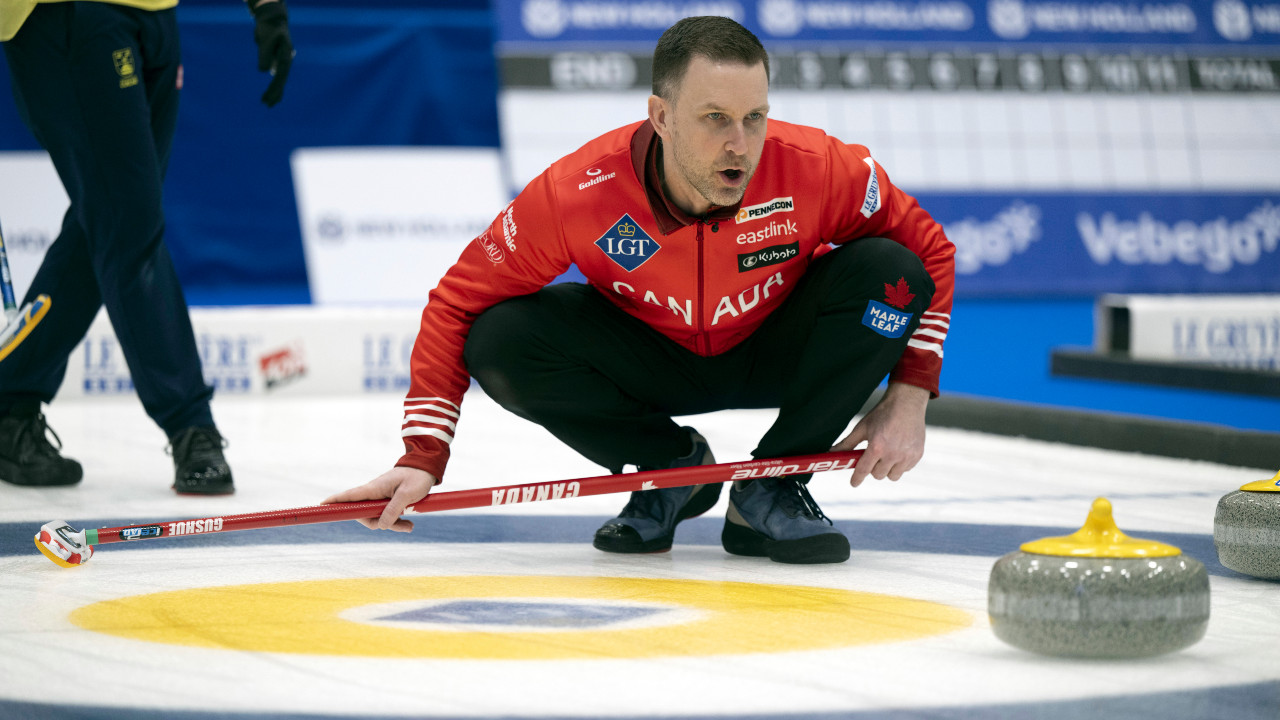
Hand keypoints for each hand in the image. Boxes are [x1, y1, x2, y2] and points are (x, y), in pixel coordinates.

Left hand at [249, 0, 293, 106]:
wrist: (272, 19)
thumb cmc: (268, 28)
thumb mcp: (265, 39)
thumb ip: (265, 55)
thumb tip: (264, 71)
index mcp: (286, 57)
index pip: (281, 76)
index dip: (274, 88)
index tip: (267, 97)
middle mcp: (286, 61)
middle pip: (282, 80)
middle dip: (274, 93)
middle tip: (266, 105)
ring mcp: (283, 61)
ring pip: (280, 80)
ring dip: (275, 92)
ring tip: (267, 104)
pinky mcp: (277, 61)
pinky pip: (277, 77)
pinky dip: (274, 86)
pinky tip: (270, 94)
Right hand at [322, 466, 437, 531]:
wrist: (428, 467)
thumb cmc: (417, 477)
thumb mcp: (407, 494)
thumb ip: (393, 510)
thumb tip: (381, 526)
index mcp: (373, 488)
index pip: (349, 496)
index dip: (335, 502)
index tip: (321, 505)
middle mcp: (374, 493)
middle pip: (364, 515)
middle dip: (380, 524)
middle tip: (403, 526)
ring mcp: (380, 497)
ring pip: (378, 517)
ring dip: (393, 524)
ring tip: (410, 525)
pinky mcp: (389, 500)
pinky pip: (388, 515)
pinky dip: (397, 521)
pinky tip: (409, 523)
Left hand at [832, 382, 928, 487]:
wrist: (906, 403)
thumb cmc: (882, 414)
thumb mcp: (862, 427)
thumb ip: (847, 444)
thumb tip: (831, 452)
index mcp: (877, 447)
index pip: (863, 470)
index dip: (857, 478)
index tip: (853, 483)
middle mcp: (893, 454)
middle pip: (877, 475)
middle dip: (873, 468)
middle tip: (873, 457)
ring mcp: (907, 456)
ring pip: (892, 476)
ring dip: (887, 469)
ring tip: (887, 454)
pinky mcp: (917, 455)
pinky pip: (905, 469)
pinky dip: (900, 464)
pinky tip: (899, 450)